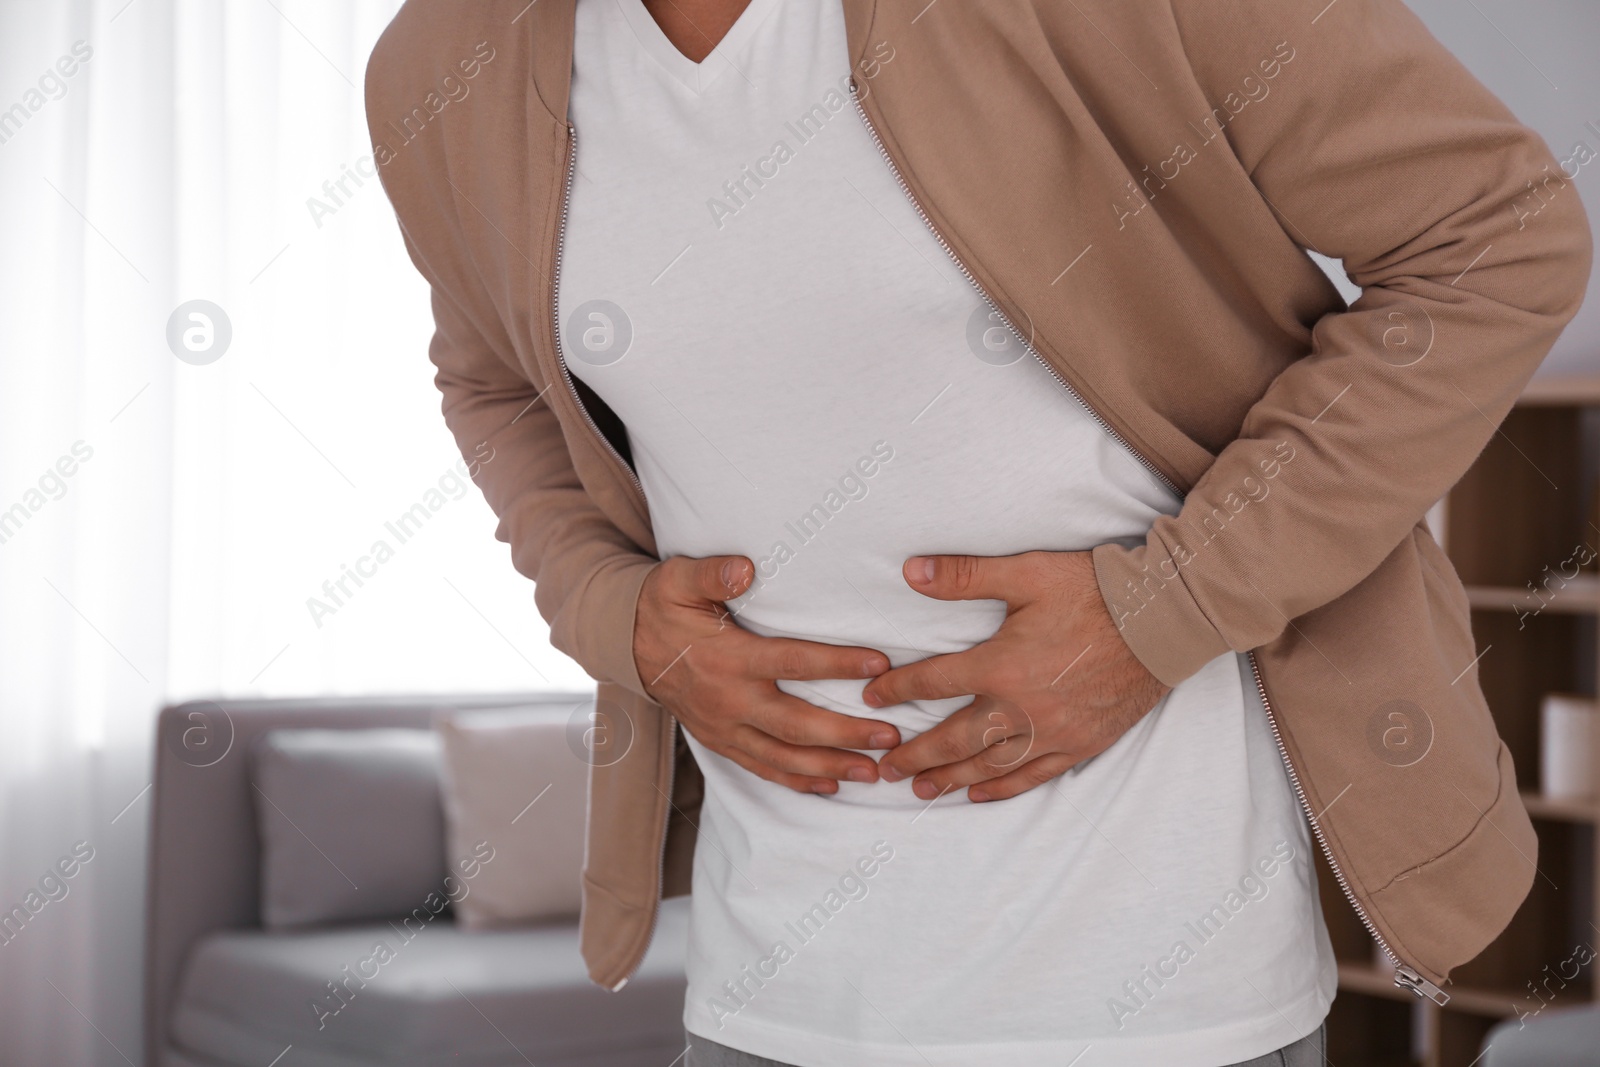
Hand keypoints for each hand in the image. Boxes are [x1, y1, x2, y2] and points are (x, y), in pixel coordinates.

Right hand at [633, 555, 900, 794]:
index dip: (837, 664)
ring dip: (831, 766)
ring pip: (784, 757)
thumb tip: (746, 569)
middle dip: (846, 734)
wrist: (627, 646)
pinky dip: (798, 781)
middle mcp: (730, 700)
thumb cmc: (663, 608)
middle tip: (891, 737)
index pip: (792, 662)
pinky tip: (831, 786)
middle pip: (797, 725)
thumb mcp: (678, 580)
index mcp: (728, 658)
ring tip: (873, 772)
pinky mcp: (722, 743)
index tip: (879, 664)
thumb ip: (713, 574)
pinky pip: (763, 769)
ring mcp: (725, 728)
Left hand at [861, 550, 1169, 802]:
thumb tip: (910, 571)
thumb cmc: (1093, 591)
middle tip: (885, 770)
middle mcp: (1020, 708)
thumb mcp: (1025, 573)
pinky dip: (1002, 788)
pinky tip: (979, 794)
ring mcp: (1052, 732)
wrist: (1161, 620)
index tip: (873, 698)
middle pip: (953, 740)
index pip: (933, 683)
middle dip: (915, 756)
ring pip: (989, 766)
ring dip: (950, 779)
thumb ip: (964, 576)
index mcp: (999, 665)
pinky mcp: (1081, 743)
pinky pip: (1033, 775)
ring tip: (921, 789)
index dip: (898, 691)